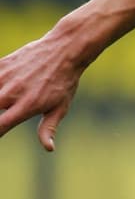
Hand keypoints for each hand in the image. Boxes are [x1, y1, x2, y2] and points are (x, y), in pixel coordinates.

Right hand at [0, 37, 85, 151]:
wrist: (64, 50)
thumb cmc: (64, 82)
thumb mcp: (60, 107)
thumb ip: (49, 128)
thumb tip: (49, 148)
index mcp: (26, 106)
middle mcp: (12, 93)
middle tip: (5, 111)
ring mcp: (5, 77)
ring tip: (4, 99)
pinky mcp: (2, 64)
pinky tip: (2, 88)